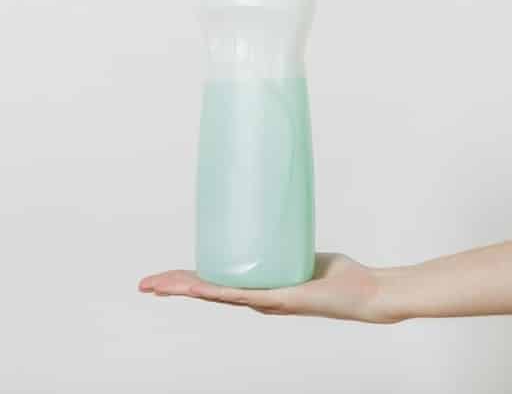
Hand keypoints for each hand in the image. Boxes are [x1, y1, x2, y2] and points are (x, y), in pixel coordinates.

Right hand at [139, 253, 397, 322]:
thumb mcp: (301, 251)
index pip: (213, 284)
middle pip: (206, 291)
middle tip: (144, 284)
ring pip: (216, 295)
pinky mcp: (280, 299)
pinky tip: (196, 289)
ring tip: (157, 287)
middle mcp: (257, 299)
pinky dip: (216, 292)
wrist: (367, 294)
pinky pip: (241, 295)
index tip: (162, 278)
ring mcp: (266, 301)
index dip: (185, 280)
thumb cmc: (339, 277)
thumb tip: (274, 210)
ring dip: (185, 290)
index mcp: (258, 288)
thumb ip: (284, 238)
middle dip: (174, 287)